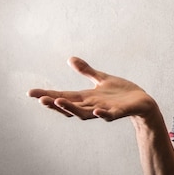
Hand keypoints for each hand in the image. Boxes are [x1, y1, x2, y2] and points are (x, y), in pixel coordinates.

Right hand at [28, 57, 157, 120]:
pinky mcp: (119, 112)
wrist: (142, 102)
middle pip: (69, 106)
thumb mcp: (102, 79)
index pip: (64, 96)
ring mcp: (105, 110)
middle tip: (40, 99)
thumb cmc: (122, 93)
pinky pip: (109, 116)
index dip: (48, 95)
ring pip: (84, 113)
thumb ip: (86, 71)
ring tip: (59, 102)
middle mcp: (92, 106)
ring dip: (72, 108)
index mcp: (87, 97)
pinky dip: (102, 115)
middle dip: (55, 103)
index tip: (31, 93)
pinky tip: (96, 112)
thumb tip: (70, 59)